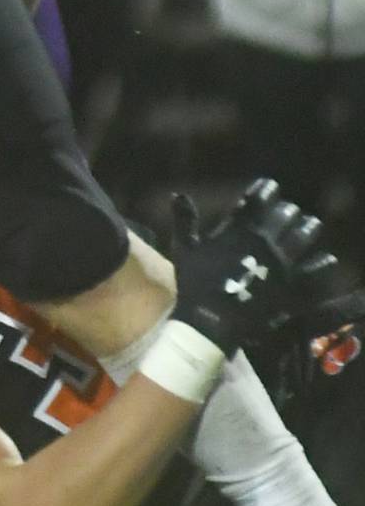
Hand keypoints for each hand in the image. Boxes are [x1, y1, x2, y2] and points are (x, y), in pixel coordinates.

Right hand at [170, 178, 338, 356]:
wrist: (211, 320)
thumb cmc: (195, 284)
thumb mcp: (184, 249)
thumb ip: (185, 220)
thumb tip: (178, 194)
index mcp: (239, 229)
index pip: (258, 200)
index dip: (266, 190)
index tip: (270, 186)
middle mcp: (263, 240)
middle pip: (284, 215)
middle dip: (288, 210)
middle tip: (290, 209)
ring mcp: (280, 262)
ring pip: (303, 236)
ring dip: (308, 227)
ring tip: (312, 224)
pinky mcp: (290, 284)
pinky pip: (314, 270)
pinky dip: (322, 263)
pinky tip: (328, 259)